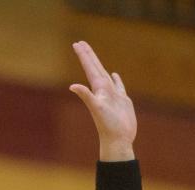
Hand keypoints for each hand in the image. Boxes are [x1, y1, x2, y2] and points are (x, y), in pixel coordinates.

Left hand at [68, 41, 135, 161]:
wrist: (118, 140)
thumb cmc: (108, 126)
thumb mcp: (97, 108)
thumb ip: (86, 96)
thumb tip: (72, 86)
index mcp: (98, 90)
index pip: (89, 68)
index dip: (84, 56)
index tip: (77, 43)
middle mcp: (103, 91)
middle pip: (95, 69)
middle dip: (88, 56)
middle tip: (80, 43)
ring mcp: (112, 96)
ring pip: (105, 75)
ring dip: (99, 65)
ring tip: (94, 57)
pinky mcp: (122, 101)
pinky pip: (118, 86)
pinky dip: (116, 79)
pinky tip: (114, 75)